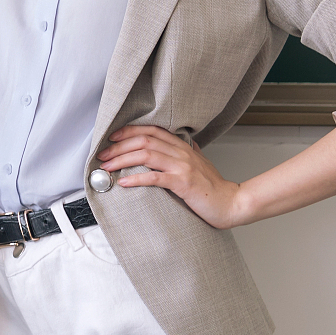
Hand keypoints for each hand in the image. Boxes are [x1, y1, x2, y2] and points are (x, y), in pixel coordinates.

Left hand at [98, 125, 248, 227]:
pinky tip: (123, 183)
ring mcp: (183, 167)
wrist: (232, 204)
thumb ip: (190, 152)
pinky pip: (155, 178)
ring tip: (107, 167)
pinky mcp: (183, 183)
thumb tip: (187, 142)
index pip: (152, 130)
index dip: (129, 131)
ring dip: (122, 160)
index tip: (111, 137)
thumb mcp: (201, 163)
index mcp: (183, 147)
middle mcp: (182, 153)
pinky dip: (136, 179)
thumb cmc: (214, 187)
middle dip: (119, 146)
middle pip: (144, 140)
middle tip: (103, 155)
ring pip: (146, 155)